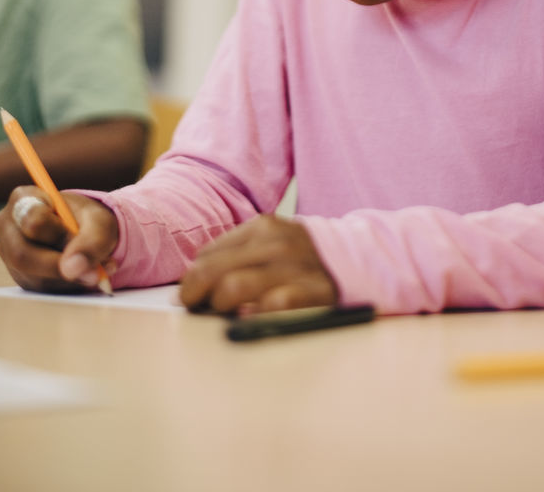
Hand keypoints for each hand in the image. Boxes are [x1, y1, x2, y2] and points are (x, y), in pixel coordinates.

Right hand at [0, 186, 119, 292]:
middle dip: (60, 266)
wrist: (88, 231)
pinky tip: (84, 276)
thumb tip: (71, 269)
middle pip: (23, 255)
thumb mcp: (99, 222)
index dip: (60, 235)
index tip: (81, 237)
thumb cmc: (89, 220)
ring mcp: (9, 254)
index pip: (33, 221)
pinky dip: (67, 286)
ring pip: (33, 276)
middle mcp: (8, 226)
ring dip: (68, 279)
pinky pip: (40, 288)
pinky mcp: (20, 276)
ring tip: (96, 270)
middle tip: (93, 272)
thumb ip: (90, 241)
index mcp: (23, 199)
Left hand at [179, 214, 337, 313]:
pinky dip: (253, 316)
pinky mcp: (309, 293)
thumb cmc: (300, 257)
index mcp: (262, 227)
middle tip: (193, 307)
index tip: (189, 294)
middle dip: (194, 294)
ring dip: (218, 306)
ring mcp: (292, 267)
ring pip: (232, 288)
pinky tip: (252, 318)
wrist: (354, 259)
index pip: (208, 254)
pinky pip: (268, 308)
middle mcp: (275, 242)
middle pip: (212, 270)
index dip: (192, 278)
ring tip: (223, 312)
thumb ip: (238, 254)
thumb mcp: (271, 242)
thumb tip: (193, 282)